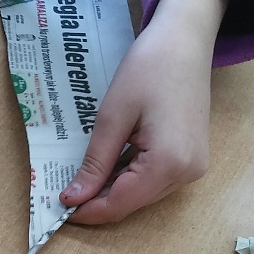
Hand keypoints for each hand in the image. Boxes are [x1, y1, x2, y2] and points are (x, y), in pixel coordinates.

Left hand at [59, 0, 226, 223]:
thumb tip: (73, 199)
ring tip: (85, 177)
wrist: (185, 42)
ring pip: (143, 195)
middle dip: (98, 201)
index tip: (60, 208)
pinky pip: (155, 180)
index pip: (120, 204)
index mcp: (168, 163)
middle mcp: (186, 174)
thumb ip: (94, 163)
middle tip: (66, 192)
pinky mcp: (192, 159)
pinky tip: (110, 166)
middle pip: (133, 203)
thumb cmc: (148, 69)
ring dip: (113, 190)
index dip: (88, 212)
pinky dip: (130, 178)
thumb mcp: (112, 118)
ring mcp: (193, 168)